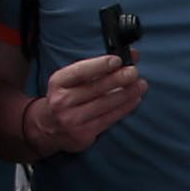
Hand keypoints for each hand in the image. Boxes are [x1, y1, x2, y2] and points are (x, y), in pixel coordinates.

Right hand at [29, 53, 144, 159]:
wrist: (48, 127)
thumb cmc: (66, 97)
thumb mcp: (73, 79)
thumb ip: (98, 67)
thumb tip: (129, 56)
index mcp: (58, 82)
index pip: (81, 71)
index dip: (100, 65)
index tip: (118, 60)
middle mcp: (62, 101)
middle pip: (95, 88)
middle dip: (118, 79)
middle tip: (134, 72)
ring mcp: (72, 119)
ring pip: (105, 104)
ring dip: (126, 94)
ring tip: (140, 86)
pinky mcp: (83, 134)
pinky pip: (108, 119)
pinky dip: (123, 108)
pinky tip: (134, 100)